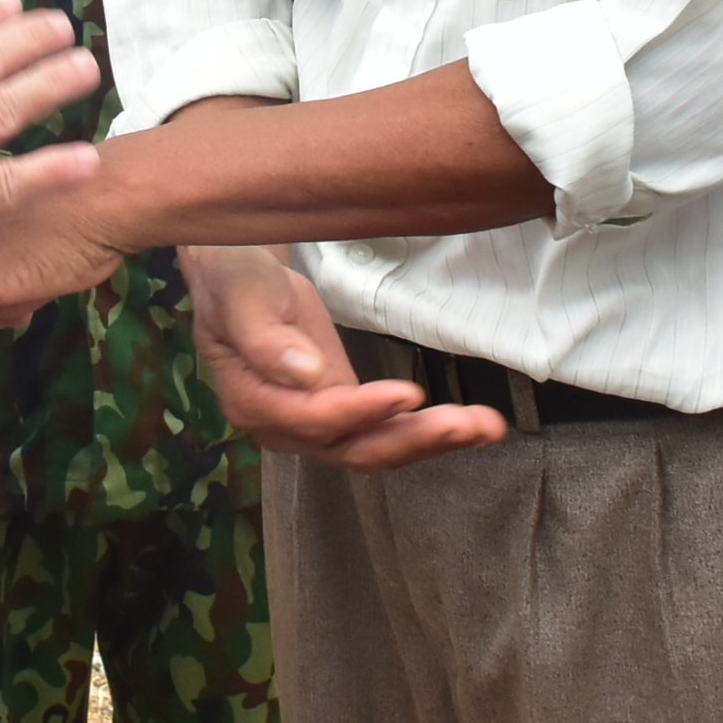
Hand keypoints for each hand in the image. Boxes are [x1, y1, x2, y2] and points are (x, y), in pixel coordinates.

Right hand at [184, 244, 508, 469]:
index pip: (316, 420)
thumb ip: (266, 338)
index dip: (363, 411)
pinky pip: (386, 429)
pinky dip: (428, 430)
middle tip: (468, 424)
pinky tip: (471, 425)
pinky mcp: (343, 411)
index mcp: (255, 403)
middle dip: (415, 439)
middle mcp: (286, 428)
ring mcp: (317, 424)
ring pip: (378, 445)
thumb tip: (307, 377)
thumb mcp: (242, 295)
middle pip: (356, 448)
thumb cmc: (235, 279)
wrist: (238, 274)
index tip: (410, 392)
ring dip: (433, 440)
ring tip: (487, 427)